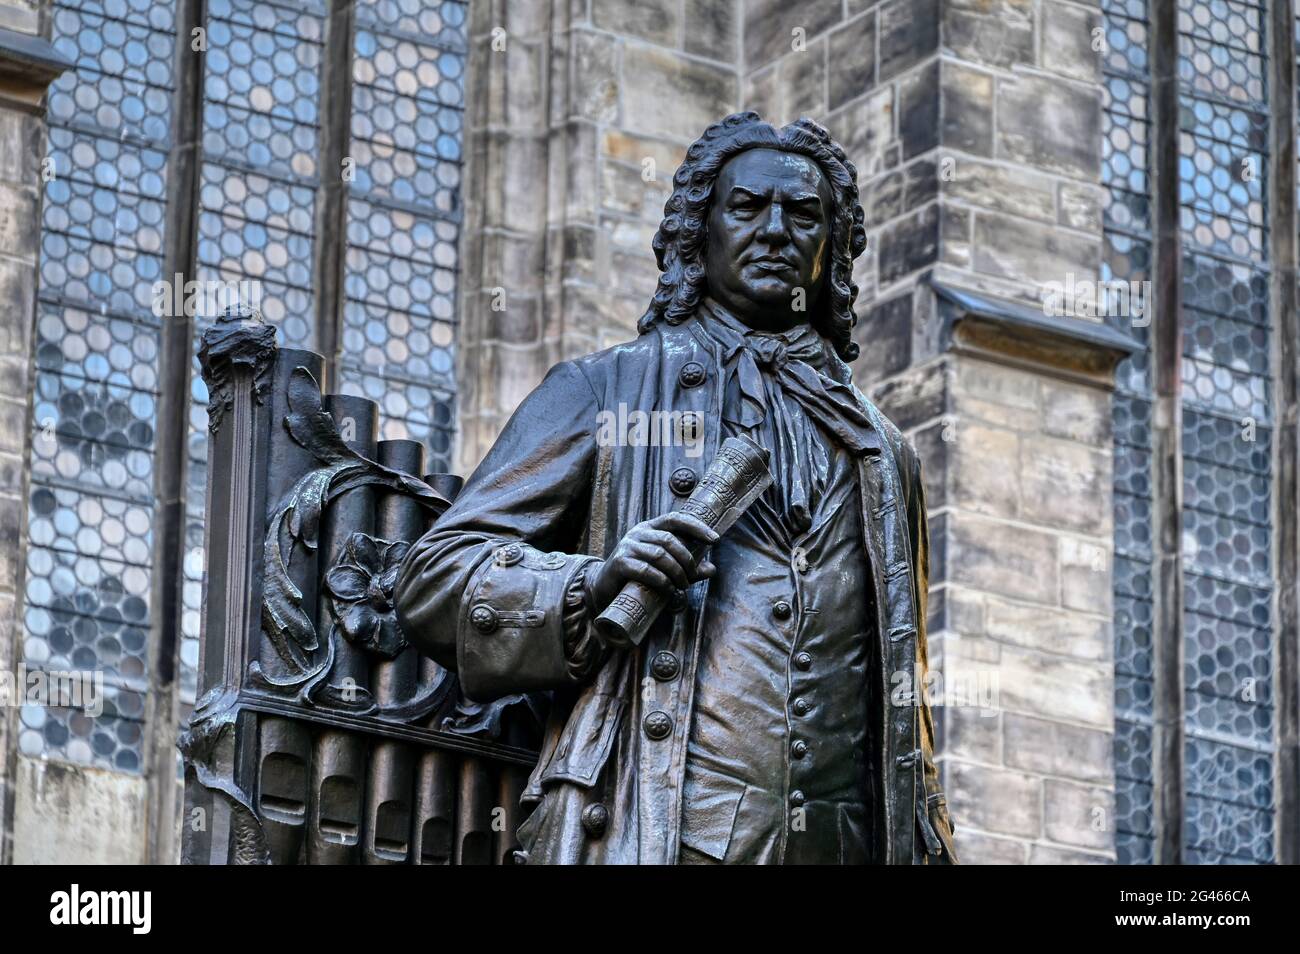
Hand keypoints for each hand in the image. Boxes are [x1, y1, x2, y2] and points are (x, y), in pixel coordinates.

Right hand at [584, 511, 719, 615]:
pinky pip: (646, 570)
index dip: (696, 527)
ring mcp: (627, 547)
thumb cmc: (638, 577)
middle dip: (687, 560)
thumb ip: (687, 568)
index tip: (715, 539)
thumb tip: (712, 569)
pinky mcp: (620, 563)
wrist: (604, 588)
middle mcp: (638, 533)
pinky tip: (668, 590)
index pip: (675, 519)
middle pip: (669, 540)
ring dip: (676, 572)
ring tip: (682, 586)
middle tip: (692, 577)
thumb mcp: (664, 569)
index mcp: (650, 528)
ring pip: (660, 555)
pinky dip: (662, 581)